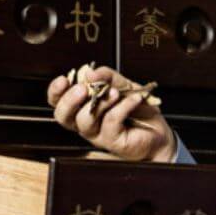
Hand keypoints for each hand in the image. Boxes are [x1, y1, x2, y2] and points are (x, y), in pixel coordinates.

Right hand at [47, 64, 176, 161]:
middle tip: (83, 88)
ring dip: (100, 102)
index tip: (64, 79)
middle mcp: (86, 123)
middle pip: (63, 116)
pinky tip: (134, 99)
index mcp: (83, 108)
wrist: (159, 132)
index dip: (56, 92)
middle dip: (69, 100)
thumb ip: (108, 77)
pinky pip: (111, 122)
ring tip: (115, 93)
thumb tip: (90, 72)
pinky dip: (122, 107)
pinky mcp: (113, 142)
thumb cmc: (138, 110)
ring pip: (85, 120)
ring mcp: (98, 135)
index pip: (59, 102)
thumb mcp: (124, 86)